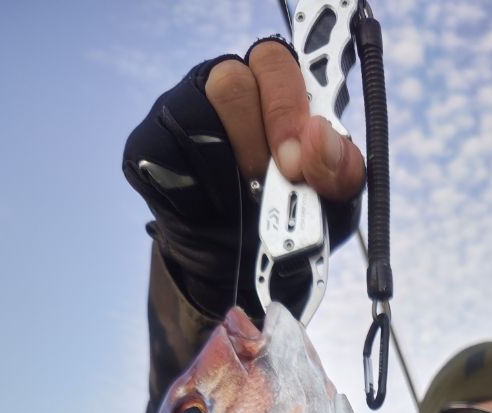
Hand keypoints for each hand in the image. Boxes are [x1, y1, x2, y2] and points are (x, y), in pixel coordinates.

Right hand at [123, 38, 364, 318]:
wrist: (240, 271)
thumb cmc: (290, 221)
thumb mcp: (333, 203)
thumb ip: (342, 169)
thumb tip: (320, 136)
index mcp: (274, 89)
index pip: (275, 62)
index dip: (289, 103)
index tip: (300, 155)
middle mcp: (227, 91)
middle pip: (234, 79)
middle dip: (263, 132)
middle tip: (281, 177)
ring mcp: (183, 114)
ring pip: (198, 113)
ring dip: (233, 164)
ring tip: (250, 196)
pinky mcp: (149, 147)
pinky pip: (167, 154)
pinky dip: (198, 189)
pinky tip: (214, 206)